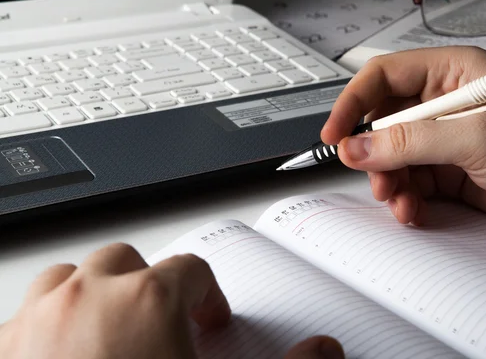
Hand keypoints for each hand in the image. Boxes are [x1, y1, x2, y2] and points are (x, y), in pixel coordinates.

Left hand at [0, 243, 343, 358]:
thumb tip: (327, 351)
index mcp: (148, 298)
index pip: (193, 269)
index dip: (209, 293)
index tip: (211, 318)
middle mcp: (88, 296)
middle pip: (127, 261)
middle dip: (149, 284)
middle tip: (163, 321)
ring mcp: (39, 320)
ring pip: (69, 277)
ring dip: (93, 294)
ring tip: (112, 328)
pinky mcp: (5, 350)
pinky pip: (27, 315)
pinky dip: (48, 325)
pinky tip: (66, 357)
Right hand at [322, 46, 485, 238]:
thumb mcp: (477, 138)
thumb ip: (410, 141)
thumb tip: (357, 146)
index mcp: (452, 74)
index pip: (383, 78)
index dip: (353, 104)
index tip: (335, 134)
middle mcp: (446, 105)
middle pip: (383, 123)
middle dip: (373, 153)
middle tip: (375, 175)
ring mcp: (448, 142)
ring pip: (393, 158)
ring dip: (388, 181)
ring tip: (400, 198)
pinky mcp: (452, 174)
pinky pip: (411, 184)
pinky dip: (405, 200)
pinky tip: (413, 210)